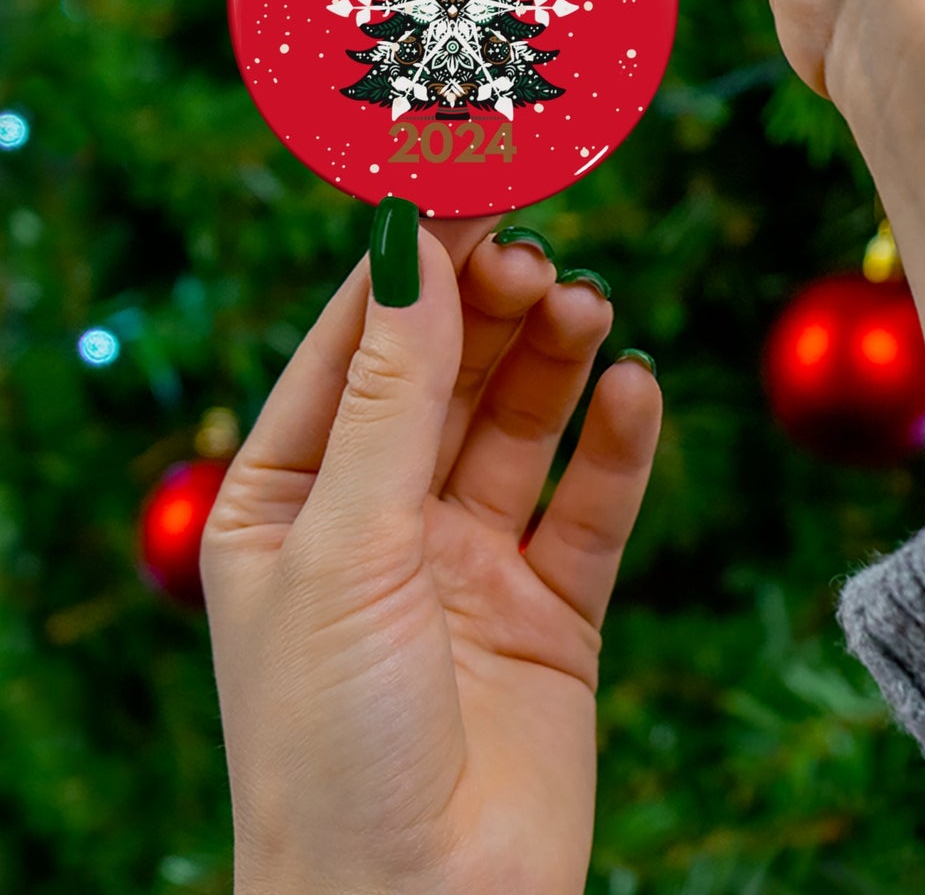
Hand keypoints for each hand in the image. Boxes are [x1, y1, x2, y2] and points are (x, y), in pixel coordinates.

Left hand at [202, 211, 661, 894]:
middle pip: (446, 373)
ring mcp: (469, 562)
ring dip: (555, 359)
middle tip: (539, 251)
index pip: (354, 345)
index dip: (412, 263)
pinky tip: (635, 390)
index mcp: (289, 500)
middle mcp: (379, 520)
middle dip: (490, 307)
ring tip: (587, 306)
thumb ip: (392, 393)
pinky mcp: (552, 609)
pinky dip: (618, 444)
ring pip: (521, 424)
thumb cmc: (332, 744)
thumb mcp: (347, 546)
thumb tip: (412, 245)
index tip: (470, 182)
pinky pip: (591, 504)